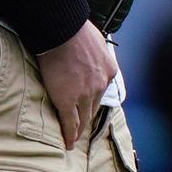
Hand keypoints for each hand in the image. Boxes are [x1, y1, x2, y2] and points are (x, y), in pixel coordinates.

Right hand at [37, 21, 116, 150]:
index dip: (93, 101)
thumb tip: (91, 51)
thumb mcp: (96, 41)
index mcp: (109, 71)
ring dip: (78, 130)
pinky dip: (69, 135)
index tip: (88, 107)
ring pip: (83, 118)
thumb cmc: (74, 29)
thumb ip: (95, 52)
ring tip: (73, 139)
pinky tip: (67, 143)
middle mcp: (101, 85)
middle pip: (93, 107)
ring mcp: (85, 95)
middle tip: (81, 127)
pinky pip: (70, 123)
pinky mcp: (68, 101)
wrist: (61, 30)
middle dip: (87, 118)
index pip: (101, 92)